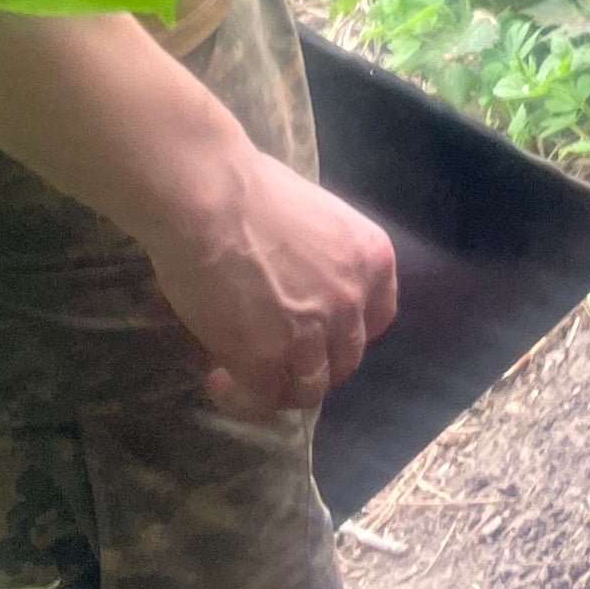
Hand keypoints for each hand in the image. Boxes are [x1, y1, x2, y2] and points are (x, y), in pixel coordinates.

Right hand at [140, 148, 400, 420]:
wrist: (210, 199)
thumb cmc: (252, 189)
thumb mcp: (317, 217)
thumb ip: (323, 255)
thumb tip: (302, 271)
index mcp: (372, 261)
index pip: (379, 317)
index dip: (349, 330)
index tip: (322, 332)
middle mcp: (352, 302)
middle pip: (347, 358)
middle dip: (315, 363)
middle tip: (278, 356)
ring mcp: (311, 336)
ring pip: (310, 389)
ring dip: (281, 388)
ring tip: (245, 377)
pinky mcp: (264, 360)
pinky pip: (263, 398)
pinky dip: (242, 397)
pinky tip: (219, 379)